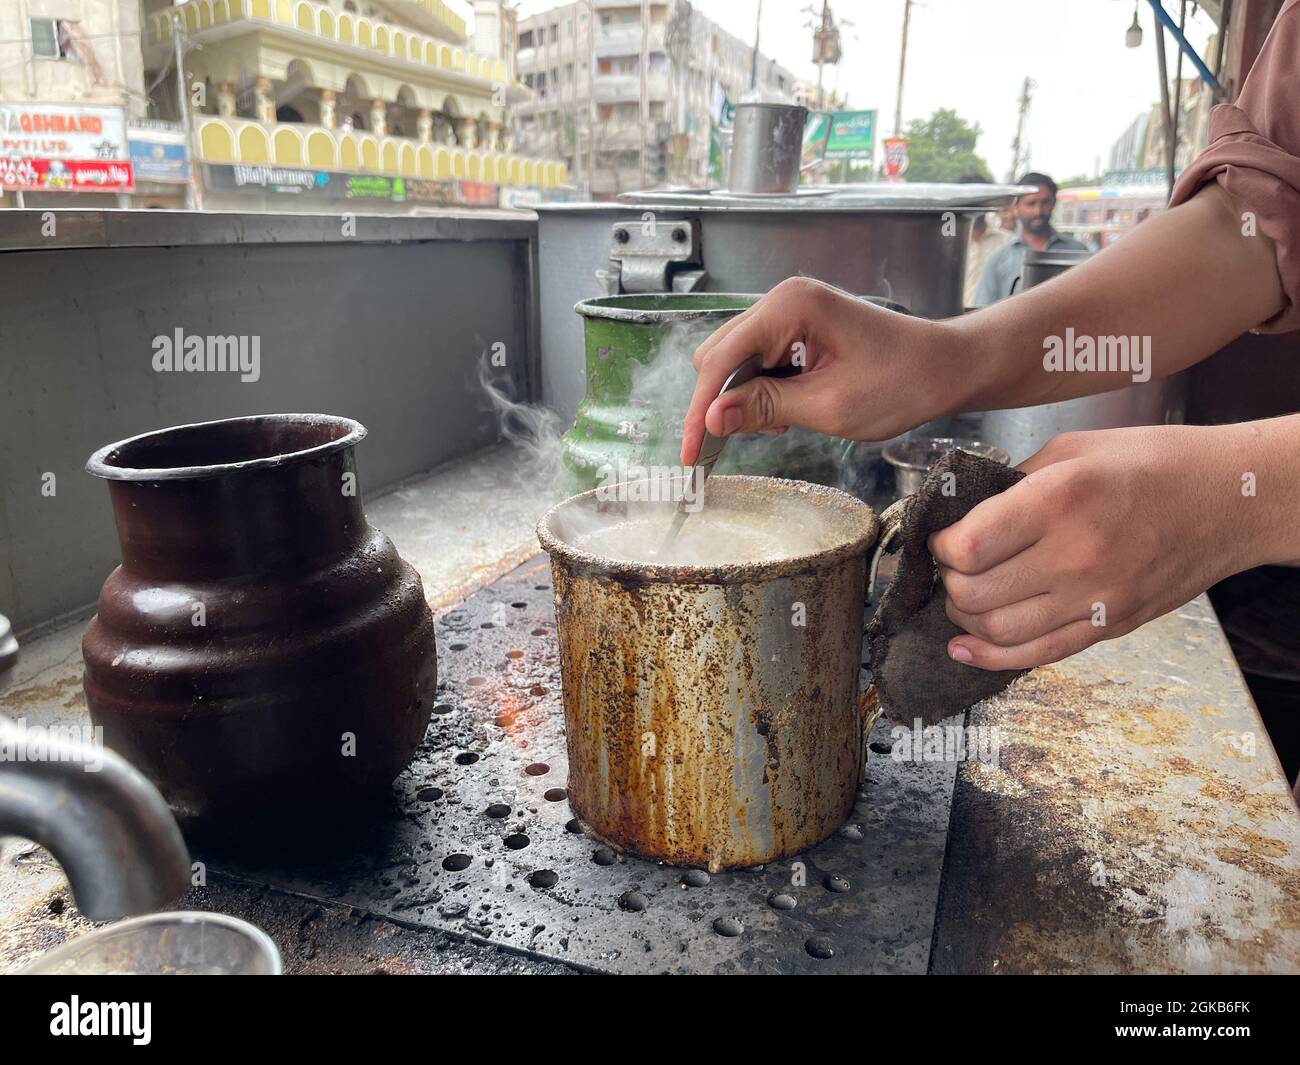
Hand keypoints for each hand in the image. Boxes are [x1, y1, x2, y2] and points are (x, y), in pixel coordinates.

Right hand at [679, 277, 952, 464]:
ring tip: (783, 424)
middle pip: (718, 355)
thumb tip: (711, 418)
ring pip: (735, 360)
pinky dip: (762, 390)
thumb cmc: (901, 382)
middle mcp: (782, 299)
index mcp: (789, 306)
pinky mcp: (796, 327)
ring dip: (744, 398)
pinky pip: (758, 360)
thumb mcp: (828, 406)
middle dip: (722, 402)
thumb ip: (765, 408)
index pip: (721, 360)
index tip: (692, 453)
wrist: (945, 368)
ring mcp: (789, 311)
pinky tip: (790, 410)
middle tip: (740, 443)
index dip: (701, 409)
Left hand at [929, 426, 1259, 669]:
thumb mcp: (1073, 449)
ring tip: (965, 597)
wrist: (1229, 500)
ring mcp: (1095, 598)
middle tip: (953, 567)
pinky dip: (989, 657)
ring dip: (964, 618)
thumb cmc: (1153, 463)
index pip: (967, 546)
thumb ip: (1013, 483)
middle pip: (973, 594)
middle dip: (949, 581)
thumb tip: (963, 511)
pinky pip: (1036, 655)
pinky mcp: (1110, 626)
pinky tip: (963, 648)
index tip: (943, 537)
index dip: (940, 545)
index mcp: (1059, 500)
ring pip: (996, 631)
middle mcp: (1074, 555)